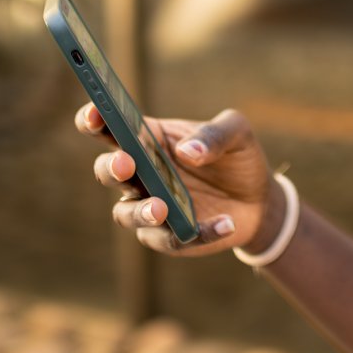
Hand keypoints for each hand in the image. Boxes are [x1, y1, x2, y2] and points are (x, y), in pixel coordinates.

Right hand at [76, 104, 283, 256]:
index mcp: (149, 139)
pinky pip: (170, 239)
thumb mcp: (236, 134)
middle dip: (111, 168)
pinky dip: (196, 234)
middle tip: (126, 164)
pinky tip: (224, 223)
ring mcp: (149, 206)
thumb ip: (214, 135)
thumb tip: (188, 151)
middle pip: (107, 171)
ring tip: (161, 209)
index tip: (95, 113)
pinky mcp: (168, 237)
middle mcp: (141, 173)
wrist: (259, 198)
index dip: (93, 119)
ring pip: (125, 214)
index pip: (108, 127)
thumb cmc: (236, 158)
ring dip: (140, 212)